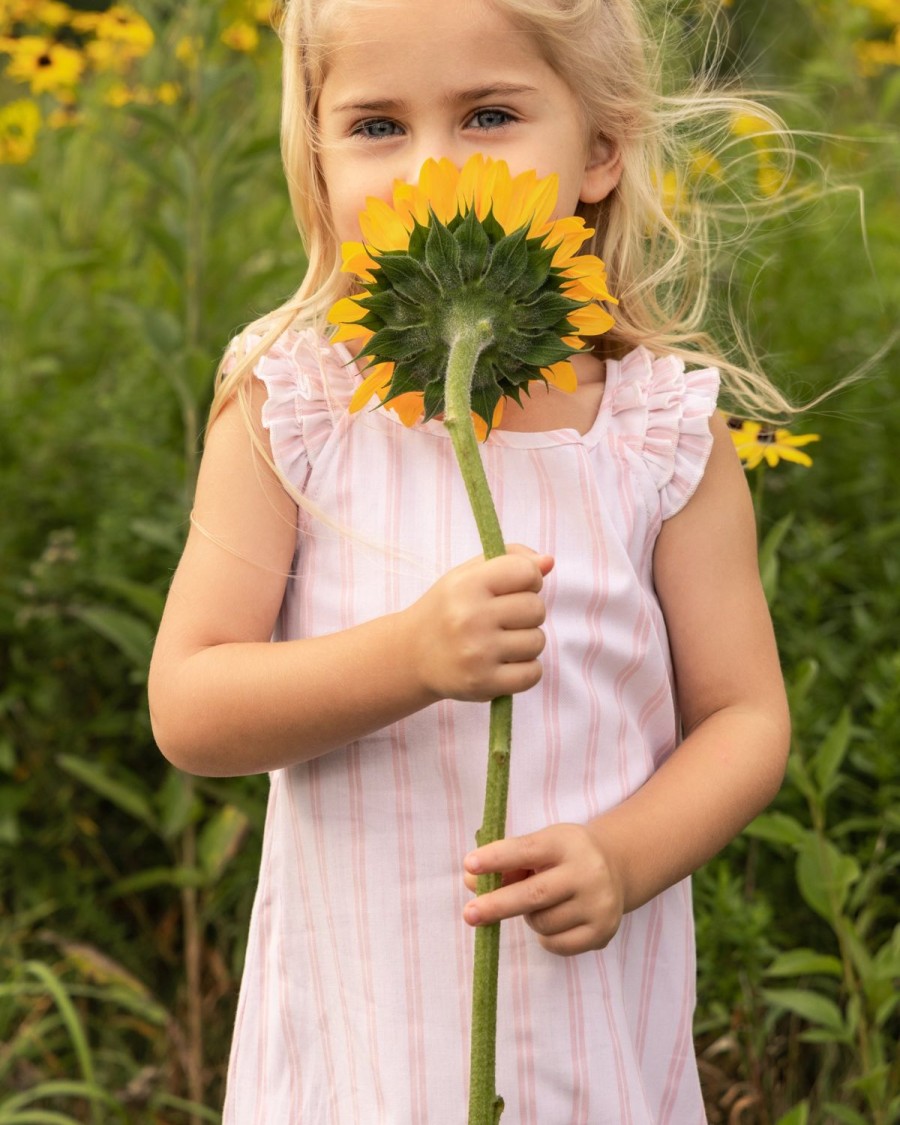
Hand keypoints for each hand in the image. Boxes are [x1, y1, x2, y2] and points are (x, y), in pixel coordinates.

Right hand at [405, 546, 553, 702]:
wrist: (412, 655)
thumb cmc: (447, 609)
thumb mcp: (467, 575)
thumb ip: (510, 560)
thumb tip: (549, 562)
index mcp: (466, 585)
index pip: (526, 572)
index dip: (529, 579)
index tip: (515, 588)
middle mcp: (471, 618)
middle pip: (536, 608)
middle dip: (527, 612)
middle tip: (503, 619)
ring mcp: (478, 653)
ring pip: (537, 641)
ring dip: (526, 642)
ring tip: (500, 642)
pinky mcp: (484, 683)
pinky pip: (533, 673)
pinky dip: (525, 669)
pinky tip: (504, 663)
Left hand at [462, 823, 624, 955]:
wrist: (616, 867)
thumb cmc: (563, 856)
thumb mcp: (540, 847)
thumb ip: (505, 863)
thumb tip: (470, 881)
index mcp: (566, 842)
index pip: (527, 850)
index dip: (496, 858)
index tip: (469, 864)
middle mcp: (587, 871)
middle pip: (533, 894)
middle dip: (497, 905)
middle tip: (469, 914)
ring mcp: (598, 903)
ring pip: (542, 922)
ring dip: (529, 917)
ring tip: (539, 904)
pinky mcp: (602, 931)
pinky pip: (556, 944)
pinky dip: (545, 936)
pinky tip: (554, 920)